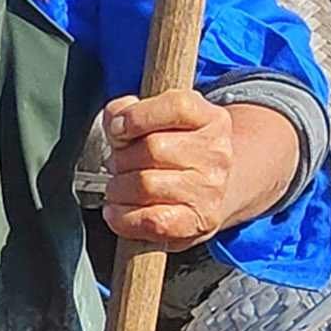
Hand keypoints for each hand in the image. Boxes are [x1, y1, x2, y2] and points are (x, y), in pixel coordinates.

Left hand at [97, 90, 247, 250]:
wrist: (207, 192)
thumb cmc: (174, 153)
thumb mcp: (158, 120)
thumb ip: (128, 110)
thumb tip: (115, 121)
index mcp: (210, 119)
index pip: (176, 107)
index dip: (137, 116)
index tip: (118, 129)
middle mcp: (216, 153)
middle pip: (153, 148)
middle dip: (121, 158)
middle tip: (118, 164)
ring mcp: (210, 190)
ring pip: (146, 185)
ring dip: (118, 188)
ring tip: (119, 188)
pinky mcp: (198, 222)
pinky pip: (152, 221)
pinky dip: (123, 217)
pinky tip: (117, 211)